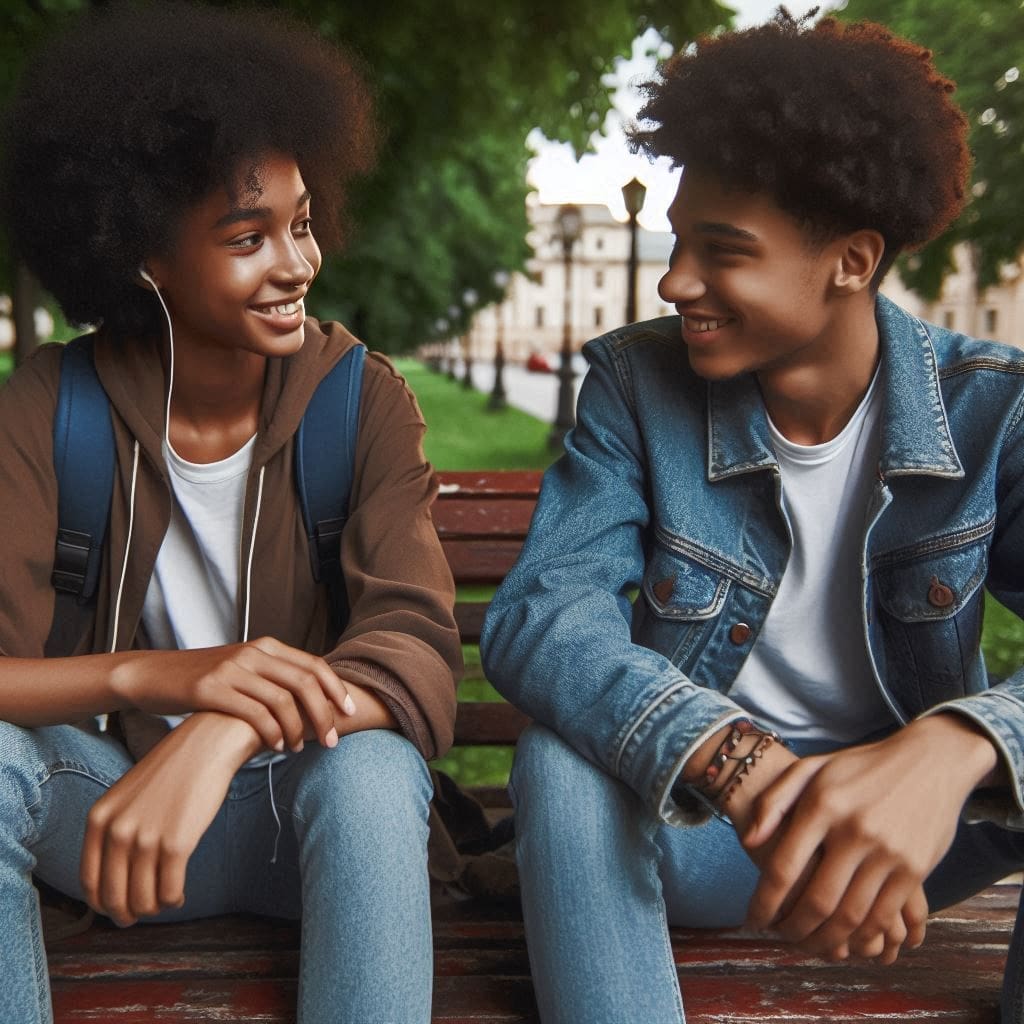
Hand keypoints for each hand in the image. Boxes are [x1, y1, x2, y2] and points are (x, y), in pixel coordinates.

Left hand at [80, 711, 261, 925]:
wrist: (208, 744)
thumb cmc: (173, 771)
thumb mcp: (129, 797)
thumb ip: (116, 831)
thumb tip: (115, 881)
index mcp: (99, 818)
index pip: (89, 883)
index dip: (103, 904)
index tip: (119, 909)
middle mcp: (117, 830)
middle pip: (113, 898)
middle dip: (129, 913)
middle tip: (145, 911)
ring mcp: (146, 838)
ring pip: (143, 901)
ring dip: (155, 907)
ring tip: (167, 897)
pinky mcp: (177, 844)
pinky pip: (169, 892)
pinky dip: (174, 899)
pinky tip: (180, 893)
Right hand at [111, 637, 355, 751]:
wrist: (151, 675)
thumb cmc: (203, 680)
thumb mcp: (243, 670)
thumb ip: (273, 678)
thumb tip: (313, 701)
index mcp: (265, 646)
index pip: (314, 665)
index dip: (336, 690)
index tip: (351, 713)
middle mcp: (253, 653)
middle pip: (305, 683)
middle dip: (325, 714)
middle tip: (333, 741)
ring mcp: (232, 669)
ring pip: (283, 700)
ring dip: (298, 729)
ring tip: (300, 748)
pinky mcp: (211, 689)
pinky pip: (254, 713)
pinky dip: (272, 733)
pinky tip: (276, 747)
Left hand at [741, 715, 998, 963]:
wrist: (929, 760)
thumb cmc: (860, 766)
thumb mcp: (812, 768)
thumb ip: (775, 801)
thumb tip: (751, 842)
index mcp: (823, 804)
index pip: (784, 867)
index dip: (763, 903)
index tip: (753, 920)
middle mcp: (855, 830)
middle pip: (817, 902)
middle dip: (793, 930)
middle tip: (779, 938)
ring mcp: (889, 852)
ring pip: (851, 918)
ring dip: (825, 942)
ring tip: (807, 945)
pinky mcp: (915, 870)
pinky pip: (884, 917)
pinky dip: (861, 937)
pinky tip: (845, 941)